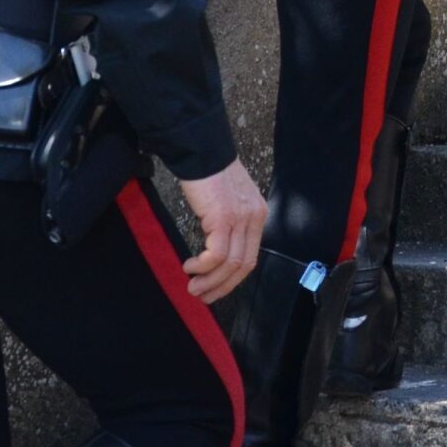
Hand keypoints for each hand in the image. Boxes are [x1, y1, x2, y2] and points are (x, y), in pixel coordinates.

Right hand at [176, 160, 263, 301]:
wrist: (201, 151)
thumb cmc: (208, 172)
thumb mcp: (228, 199)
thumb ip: (229, 222)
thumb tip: (217, 249)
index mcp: (257, 215)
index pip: (249, 256)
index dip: (232, 278)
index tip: (216, 288)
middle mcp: (254, 218)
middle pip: (243, 265)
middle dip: (222, 286)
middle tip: (203, 296)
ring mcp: (240, 218)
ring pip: (229, 264)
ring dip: (210, 281)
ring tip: (193, 286)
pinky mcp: (224, 218)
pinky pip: (215, 255)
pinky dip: (202, 266)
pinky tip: (189, 266)